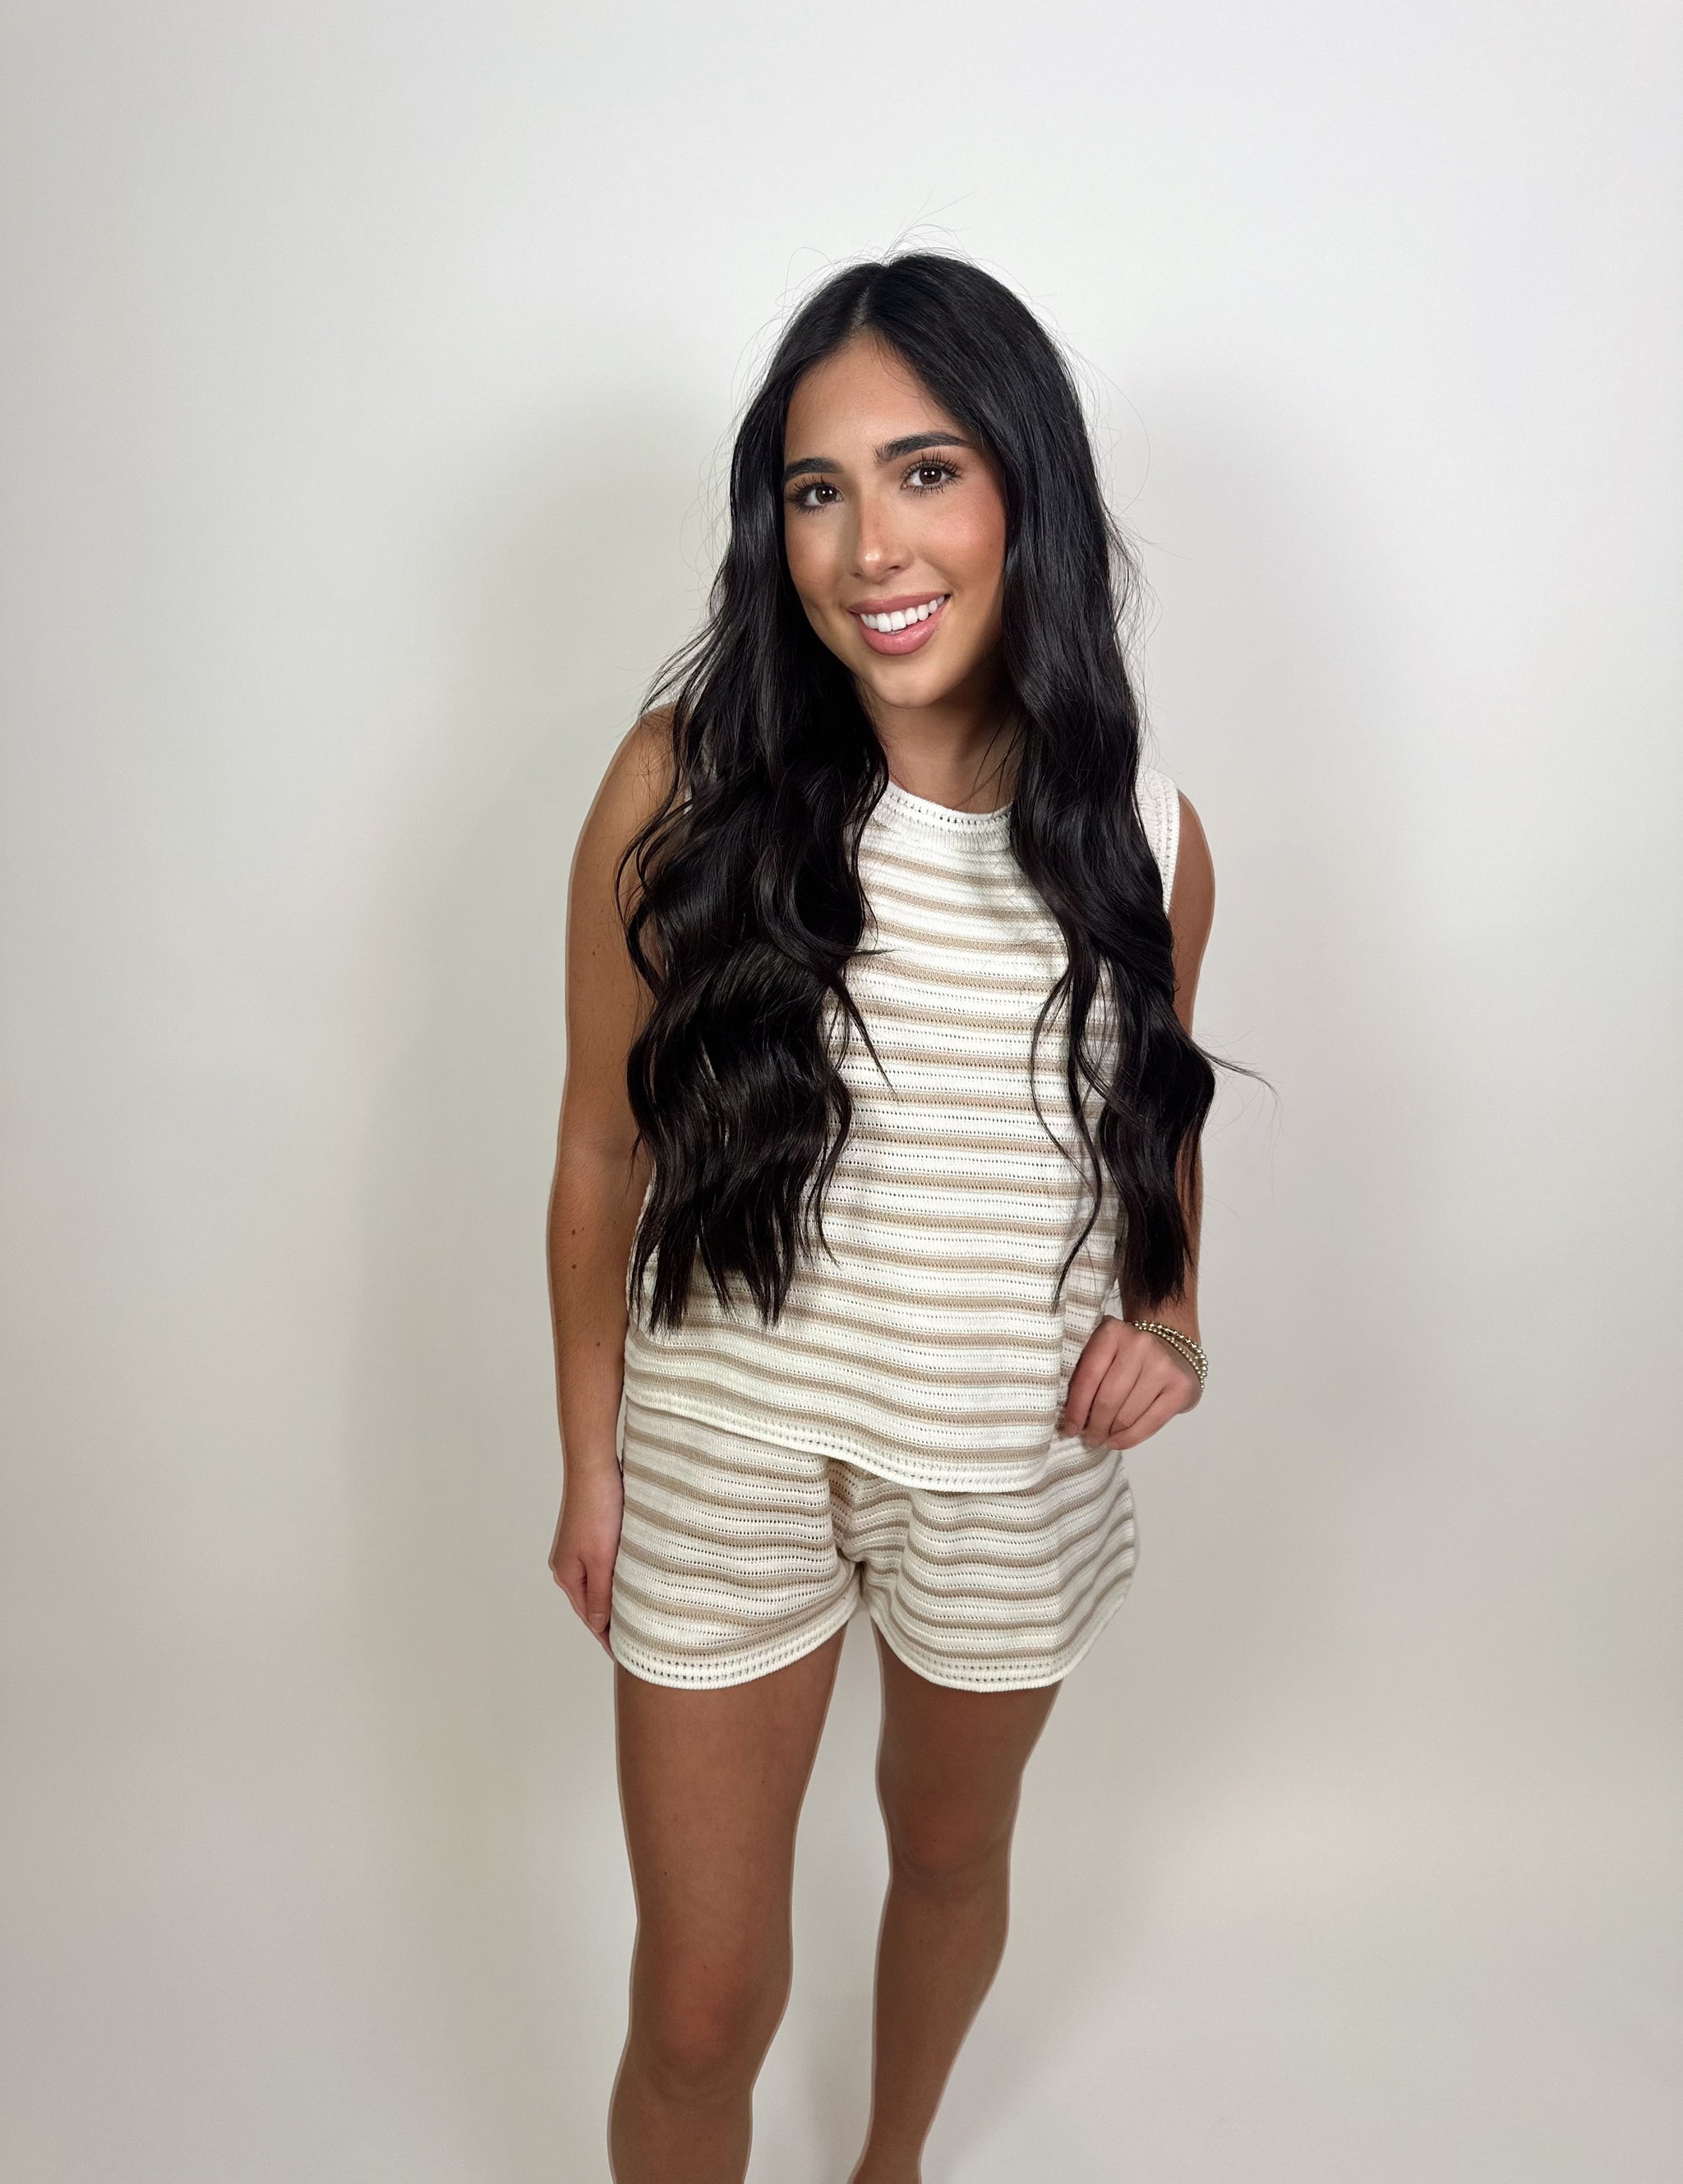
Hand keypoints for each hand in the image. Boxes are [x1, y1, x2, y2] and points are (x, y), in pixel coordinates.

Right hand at [548, 1458, 624, 1657]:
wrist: (595, 1466)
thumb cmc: (597, 1510)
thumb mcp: (601, 1560)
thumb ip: (600, 1596)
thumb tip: (599, 1626)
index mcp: (567, 1575)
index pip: (590, 1618)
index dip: (609, 1637)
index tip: (629, 1655)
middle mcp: (569, 1564)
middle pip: (593, 1603)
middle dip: (613, 1621)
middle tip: (640, 1641)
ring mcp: (579, 1549)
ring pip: (600, 1584)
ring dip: (617, 1598)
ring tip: (641, 1616)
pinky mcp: (591, 1534)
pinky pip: (605, 1566)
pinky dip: (619, 1577)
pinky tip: (636, 1579)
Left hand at [1057, 1315, 1200, 1450]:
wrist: (1173, 1347)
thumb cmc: (1128, 1355)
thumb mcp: (1104, 1352)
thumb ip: (1088, 1374)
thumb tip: (1071, 1418)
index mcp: (1113, 1332)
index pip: (1089, 1376)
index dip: (1076, 1408)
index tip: (1070, 1428)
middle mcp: (1140, 1344)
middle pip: (1109, 1398)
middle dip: (1095, 1425)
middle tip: (1089, 1438)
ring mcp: (1163, 1365)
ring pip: (1128, 1414)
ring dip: (1111, 1433)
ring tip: (1103, 1439)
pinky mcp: (1181, 1387)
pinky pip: (1151, 1423)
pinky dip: (1130, 1439)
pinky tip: (1117, 1442)